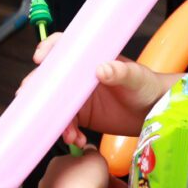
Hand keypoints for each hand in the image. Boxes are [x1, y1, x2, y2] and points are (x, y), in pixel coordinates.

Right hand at [27, 31, 171, 140]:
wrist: (155, 112)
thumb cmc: (147, 86)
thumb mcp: (136, 77)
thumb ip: (120, 71)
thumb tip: (102, 69)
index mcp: (91, 59)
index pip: (64, 47)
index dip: (48, 49)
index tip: (40, 59)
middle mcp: (80, 77)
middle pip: (52, 78)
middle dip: (39, 90)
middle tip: (32, 102)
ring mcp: (80, 97)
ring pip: (56, 105)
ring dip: (56, 119)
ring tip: (69, 134)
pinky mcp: (83, 116)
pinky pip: (67, 124)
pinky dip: (68, 133)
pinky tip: (77, 140)